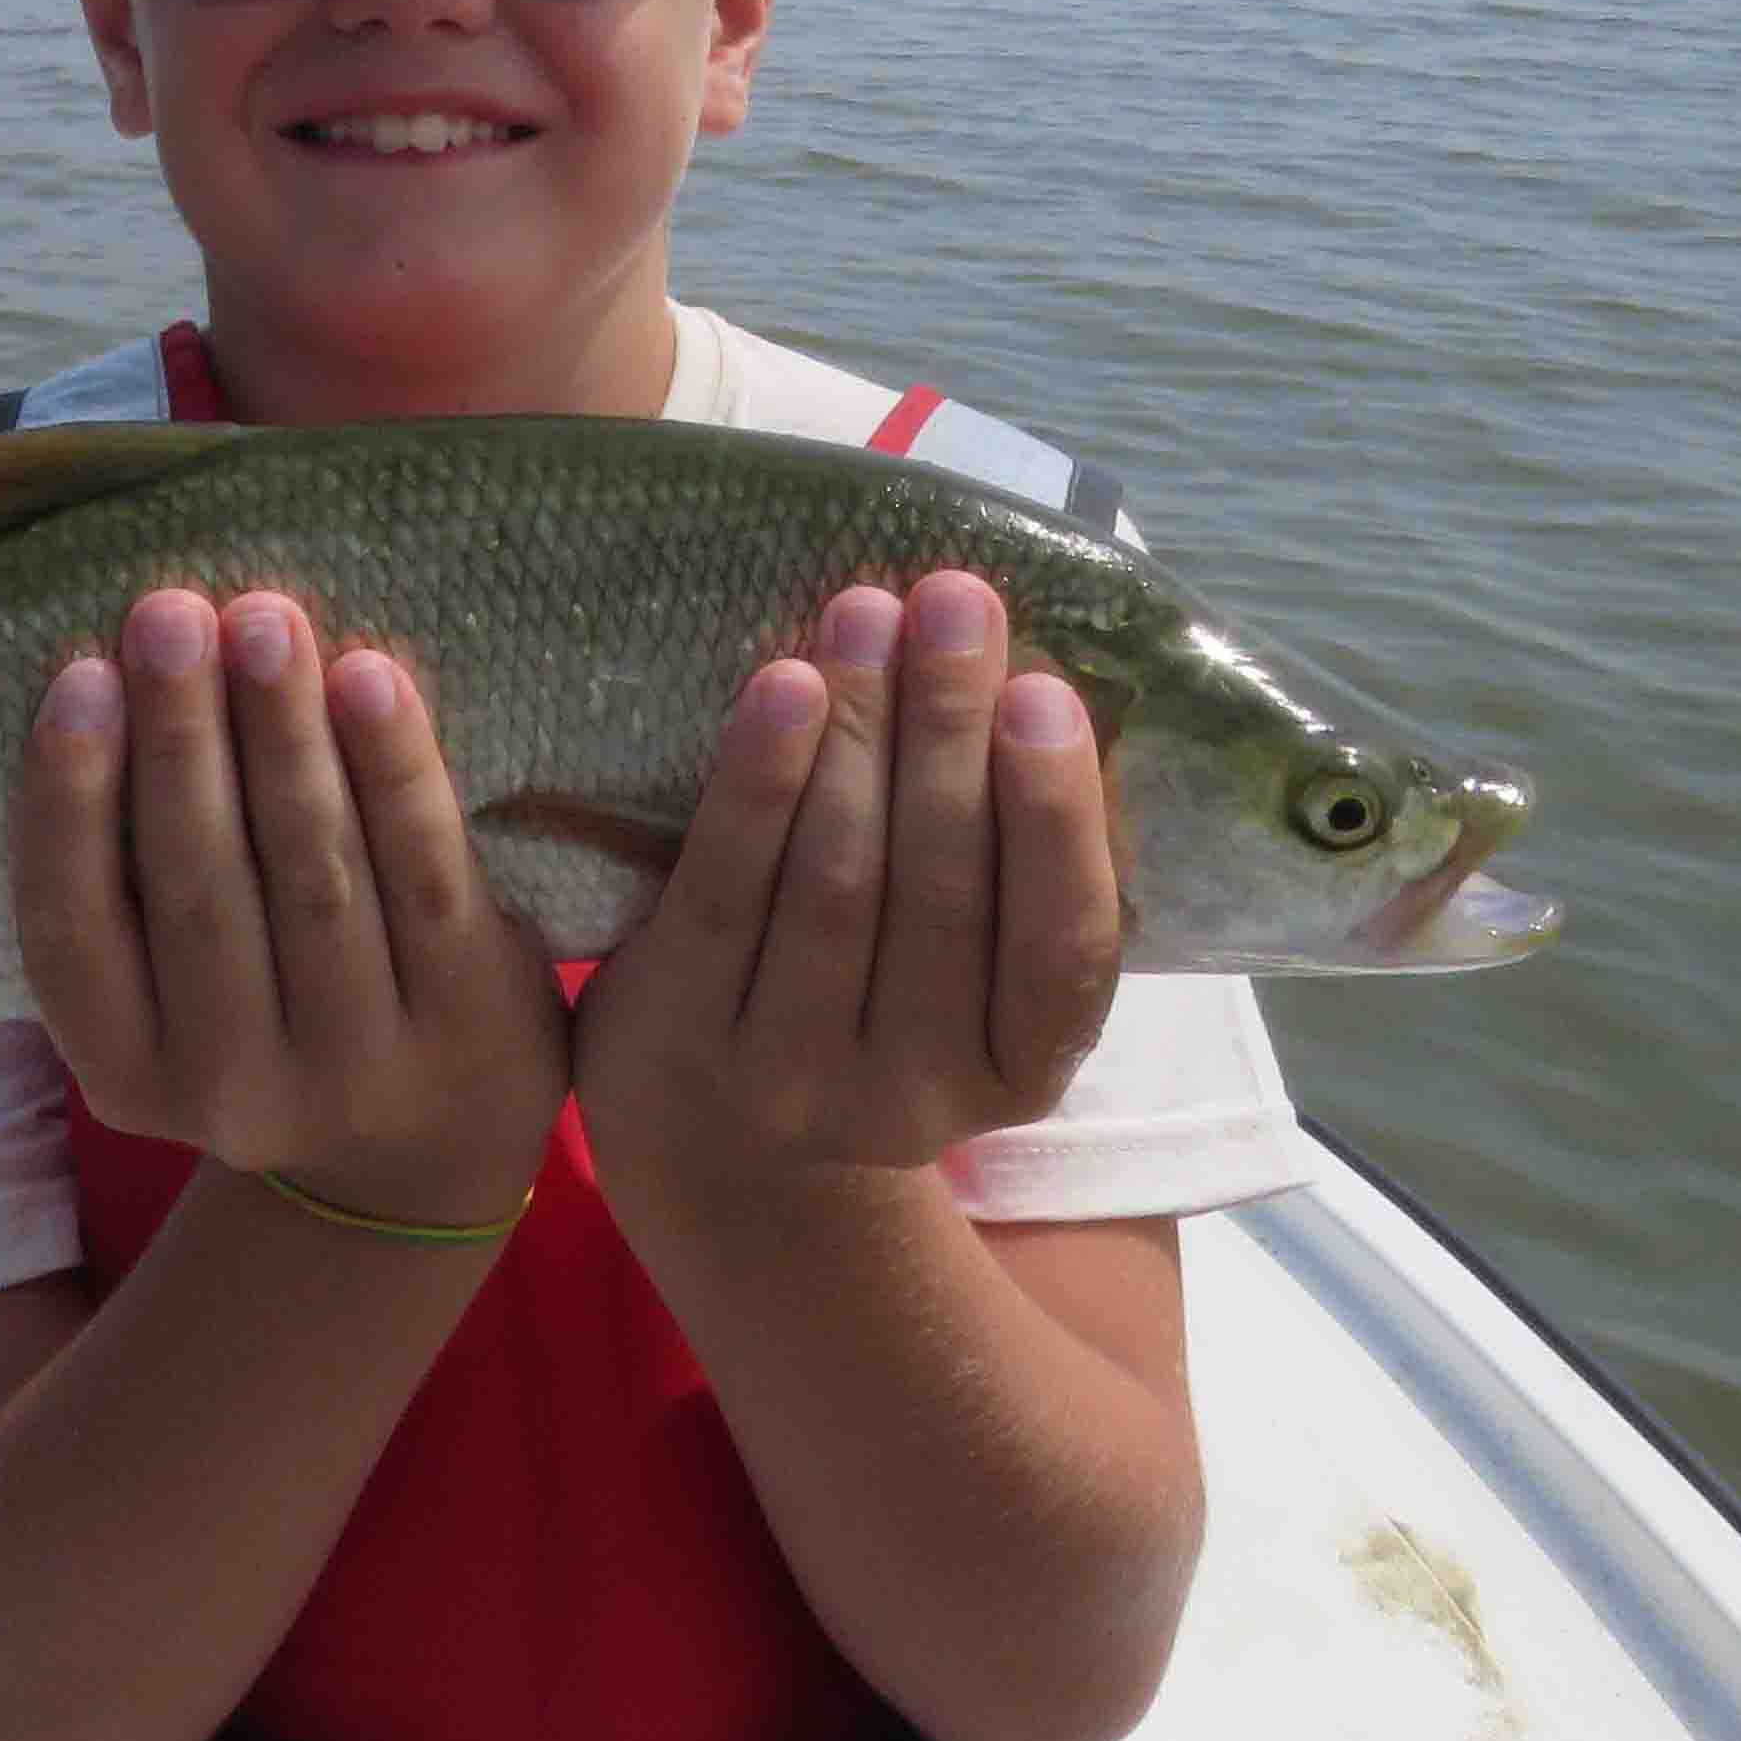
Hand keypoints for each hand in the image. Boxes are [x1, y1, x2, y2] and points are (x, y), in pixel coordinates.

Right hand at [13, 588, 568, 1224]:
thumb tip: (104, 671)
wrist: (425, 1150)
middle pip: (197, 889)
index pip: (72, 929)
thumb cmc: (269, 1016)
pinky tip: (372, 676)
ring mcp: (355, 1067)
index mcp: (125, 1072)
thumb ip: (133, 879)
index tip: (79, 674)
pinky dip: (396, 771)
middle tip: (170, 610)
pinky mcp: (466, 1023)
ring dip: (282, 735)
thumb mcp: (171, 992)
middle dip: (181, 737)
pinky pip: (428, 875)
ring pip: (313, 875)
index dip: (69, 800)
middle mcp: (231, 1087)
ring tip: (264, 619)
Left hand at [574, 573, 1122, 1193]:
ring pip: (836, 880)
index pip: (1061, 950)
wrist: (714, 1140)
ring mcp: (789, 1077)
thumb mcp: (965, 977)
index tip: (1044, 693)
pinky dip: (760, 778)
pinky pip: (724, 889)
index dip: (1056, 820)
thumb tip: (1024, 674)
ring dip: (859, 730)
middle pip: (941, 891)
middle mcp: (912, 1095)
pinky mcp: (680, 1033)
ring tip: (869, 613)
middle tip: (955, 600)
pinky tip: (785, 686)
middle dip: (950, 728)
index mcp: (1018, 1073)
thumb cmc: (865, 1003)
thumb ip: (1005, 866)